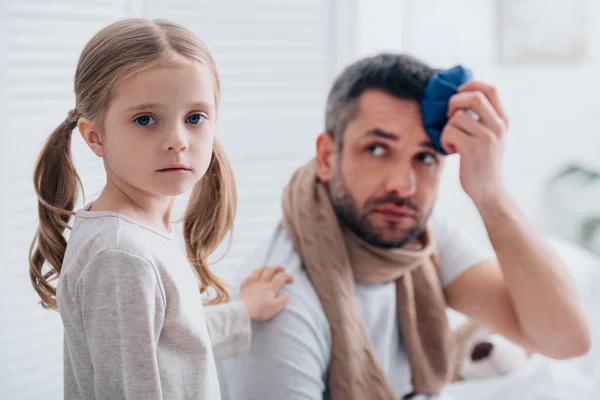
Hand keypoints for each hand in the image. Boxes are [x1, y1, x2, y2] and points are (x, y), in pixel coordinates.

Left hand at [239, 265, 293, 320]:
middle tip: (282, 268)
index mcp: (270, 287)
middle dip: (277, 268)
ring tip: (268, 267)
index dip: (287, 276)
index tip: (291, 279)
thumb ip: (283, 301)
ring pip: (258, 271)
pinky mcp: (244, 287)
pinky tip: (252, 277)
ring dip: (265, 268)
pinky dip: (251, 276)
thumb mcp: (275, 308)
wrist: (243, 310)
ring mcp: (252, 283)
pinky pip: (247, 278)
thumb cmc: (259, 310)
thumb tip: (287, 296)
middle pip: (270, 270)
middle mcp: (262, 282)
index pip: (281, 278)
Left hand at [441, 81, 509, 203]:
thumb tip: (461, 95)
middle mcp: (498, 127)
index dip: (471, 84)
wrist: (488, 190)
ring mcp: (487, 138)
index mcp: (503, 121)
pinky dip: (445, 141)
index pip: (491, 89)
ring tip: (453, 141)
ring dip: (447, 128)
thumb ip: (483, 118)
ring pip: (456, 117)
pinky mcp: (472, 149)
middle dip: (454, 102)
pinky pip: (449, 132)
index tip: (458, 92)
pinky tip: (451, 151)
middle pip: (473, 97)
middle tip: (448, 116)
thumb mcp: (491, 137)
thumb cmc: (482, 162)